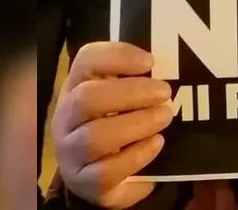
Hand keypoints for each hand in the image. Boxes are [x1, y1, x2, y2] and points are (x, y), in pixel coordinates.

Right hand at [52, 42, 172, 208]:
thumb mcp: (123, 99)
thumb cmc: (118, 126)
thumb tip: (171, 68)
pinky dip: (137, 154)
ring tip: (165, 117)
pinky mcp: (84, 181)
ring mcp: (71, 152)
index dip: (118, 56)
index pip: (86, 61)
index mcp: (77, 87)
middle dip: (131, 93)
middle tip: (165, 92)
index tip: (150, 61)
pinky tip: (157, 143)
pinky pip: (106, 171)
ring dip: (138, 123)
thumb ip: (137, 81)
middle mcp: (67, 117)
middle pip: (87, 99)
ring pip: (95, 137)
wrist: (105, 176)